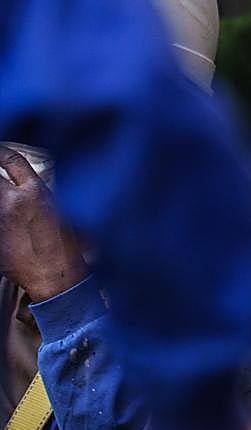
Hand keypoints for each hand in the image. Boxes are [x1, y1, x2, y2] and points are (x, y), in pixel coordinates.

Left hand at [0, 146, 86, 300]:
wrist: (56, 276)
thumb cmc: (65, 247)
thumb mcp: (61, 211)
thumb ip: (39, 195)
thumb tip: (26, 187)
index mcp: (36, 193)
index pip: (12, 160)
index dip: (0, 152)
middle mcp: (13, 202)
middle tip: (1, 186)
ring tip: (8, 211)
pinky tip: (6, 227)